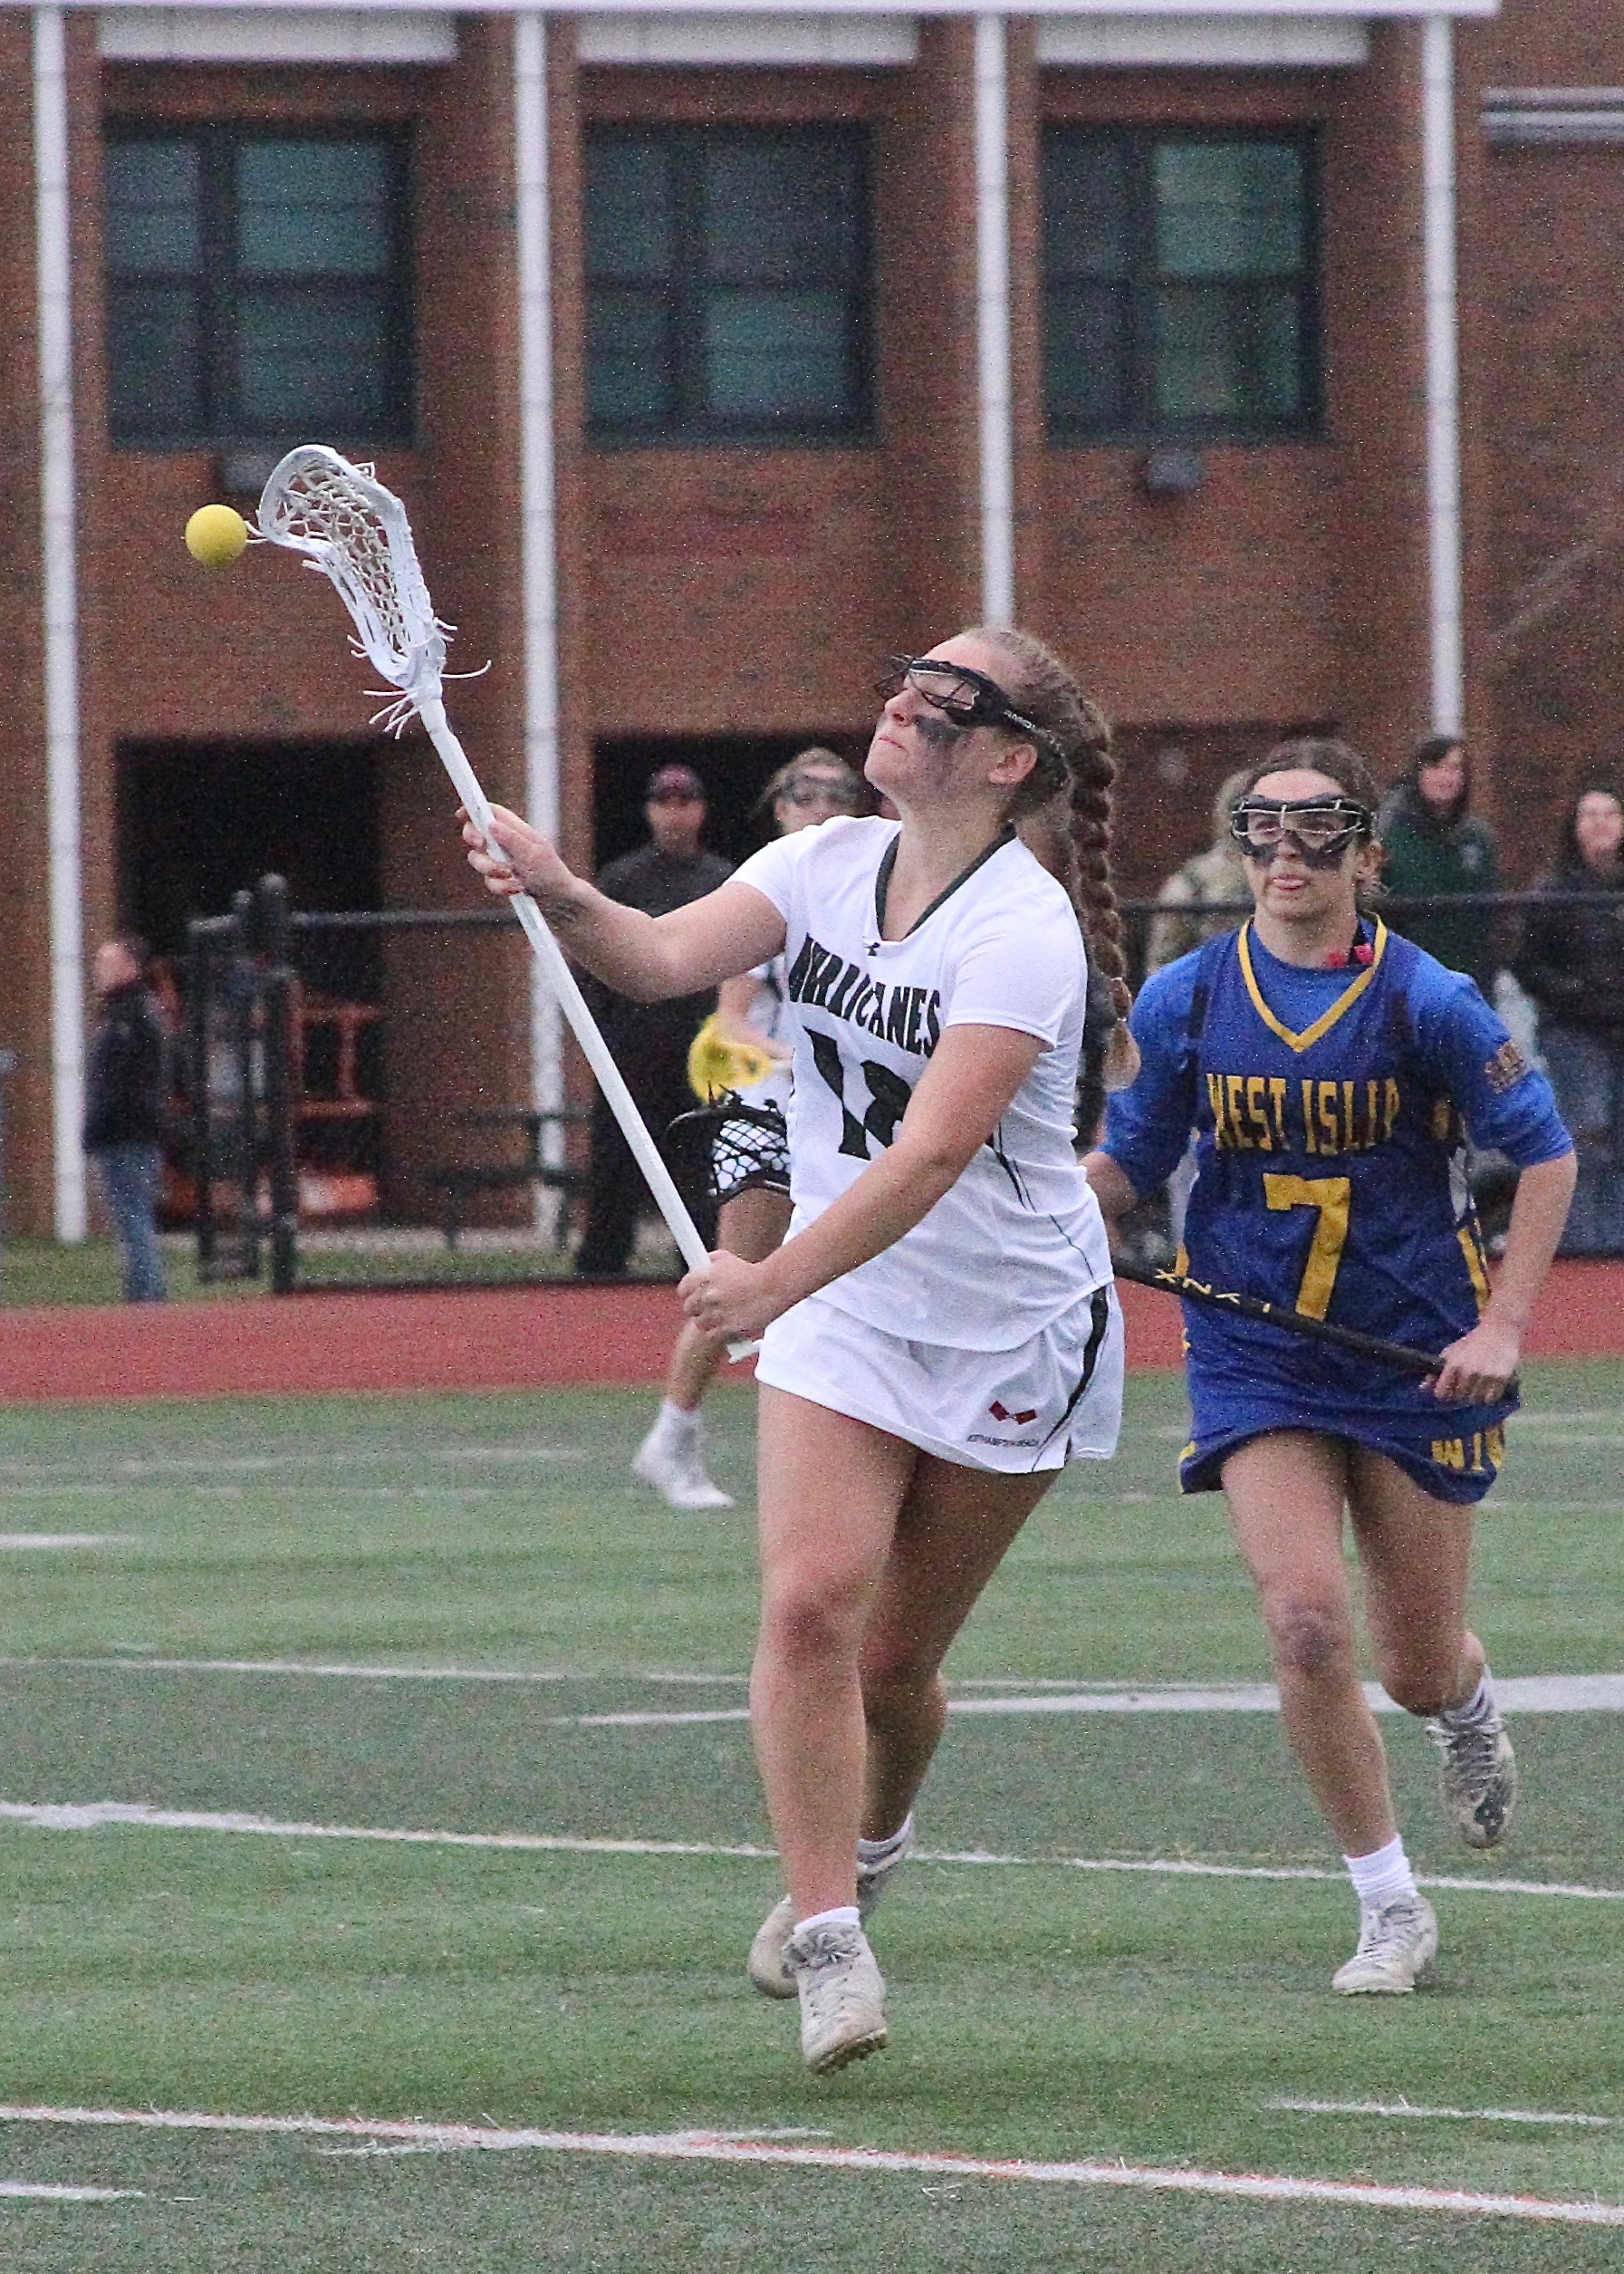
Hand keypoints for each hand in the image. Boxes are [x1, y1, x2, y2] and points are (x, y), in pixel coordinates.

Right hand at [460, 804, 579, 908]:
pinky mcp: (499, 879)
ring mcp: (499, 861)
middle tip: (481, 845)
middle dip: (473, 840)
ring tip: (512, 875)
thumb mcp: (534, 853)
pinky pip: (488, 882)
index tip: (461, 813)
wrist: (558, 899)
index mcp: (514, 829)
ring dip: (491, 869)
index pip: (490, 812)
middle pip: (474, 833)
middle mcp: (503, 843)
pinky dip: (501, 887)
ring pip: (477, 860)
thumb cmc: (552, 872)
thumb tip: (491, 825)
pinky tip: (516, 888)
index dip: (473, 809)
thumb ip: (512, 839)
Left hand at [680, 1249, 783, 1341]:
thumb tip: (701, 1264)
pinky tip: (724, 1326)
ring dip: (707, 1321)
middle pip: (689, 1308)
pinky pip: (711, 1334)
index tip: (690, 1295)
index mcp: (705, 1277)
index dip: (687, 1293)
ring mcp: (716, 1313)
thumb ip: (711, 1260)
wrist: (773, 1287)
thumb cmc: (753, 1273)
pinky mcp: (726, 1327)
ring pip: (699, 1323)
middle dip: (696, 1308)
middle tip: (706, 1307)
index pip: (682, 1289)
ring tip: (717, 1317)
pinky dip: (716, 1332)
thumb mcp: (728, 1259)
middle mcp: (708, 1295)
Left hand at [1430, 1315, 1520, 1403]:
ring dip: (1475, 1396)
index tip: (1447, 1390)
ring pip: (1475, 1400)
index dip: (1443, 1393)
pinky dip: (1489, 1396)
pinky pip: (1490, 1399)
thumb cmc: (1472, 1343)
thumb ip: (1437, 1371)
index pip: (1441, 1392)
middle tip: (1465, 1385)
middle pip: (1459, 1397)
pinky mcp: (1501, 1378)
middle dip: (1460, 1393)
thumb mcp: (1451, 1352)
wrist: (1499, 1331)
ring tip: (1478, 1386)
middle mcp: (1468, 1371)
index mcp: (1453, 1364)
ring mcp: (1485, 1375)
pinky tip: (1489, 1387)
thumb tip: (1423, 1388)